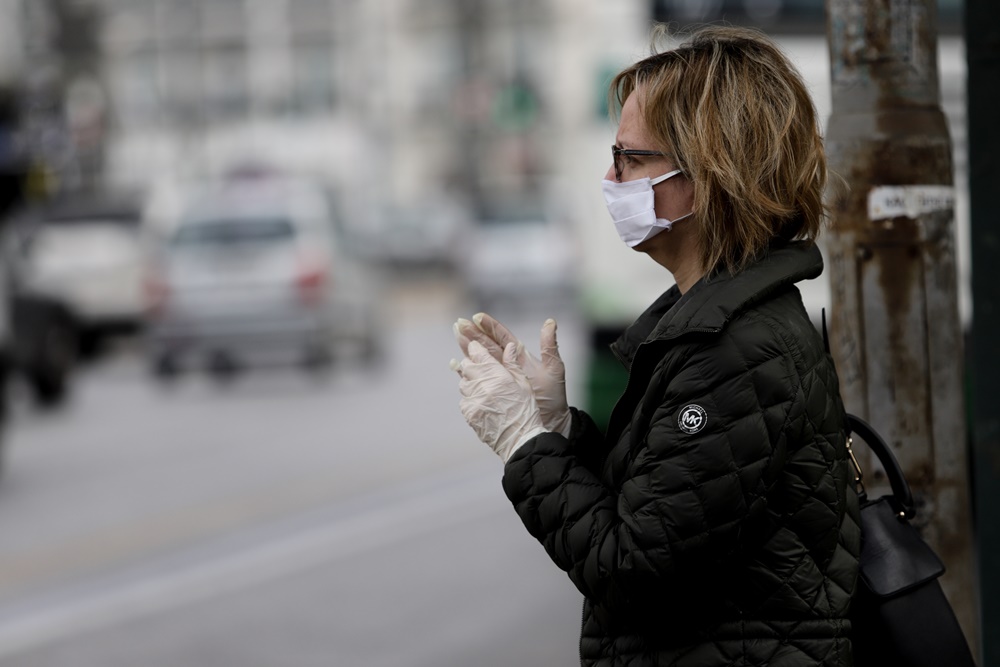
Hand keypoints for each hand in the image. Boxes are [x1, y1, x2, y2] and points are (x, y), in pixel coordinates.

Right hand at [455, 313, 571, 437]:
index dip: (490, 326)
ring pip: (480, 359)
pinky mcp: (493, 390)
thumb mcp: (554, 369)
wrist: (550, 421)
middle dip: (473, 334)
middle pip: (486, 345)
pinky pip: (477, 378)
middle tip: (459, 323)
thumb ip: (550, 346)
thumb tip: (551, 322)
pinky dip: (466, 371)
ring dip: (467, 348)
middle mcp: (507, 364)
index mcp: (520, 356)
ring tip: (456, 335)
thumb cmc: (553, 396)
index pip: (502, 337)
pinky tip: (456, 364)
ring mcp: (499, 377)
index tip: (477, 317)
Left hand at [455, 340, 545, 461]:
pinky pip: (464, 399)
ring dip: (470, 381)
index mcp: (498, 376)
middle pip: (466, 366)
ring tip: (482, 387)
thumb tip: (508, 346)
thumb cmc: (526, 412)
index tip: (475, 347)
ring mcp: (473, 400)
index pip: (478, 354)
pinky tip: (481, 401)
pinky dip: (470, 397)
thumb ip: (512, 363)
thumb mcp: (524, 383)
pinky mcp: (468, 413)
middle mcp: (482, 386)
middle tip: (478, 366)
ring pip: (463, 382)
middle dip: (471, 363)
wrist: (520, 439)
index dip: (475, 348)